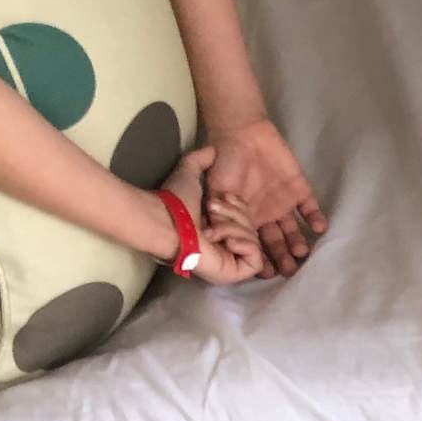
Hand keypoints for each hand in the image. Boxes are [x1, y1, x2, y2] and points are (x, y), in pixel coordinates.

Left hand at [160, 146, 263, 285]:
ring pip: (256, 242)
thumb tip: (210, 147)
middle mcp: (228, 246)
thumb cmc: (174, 202)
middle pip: (254, 229)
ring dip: (235, 228)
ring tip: (212, 228)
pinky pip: (255, 257)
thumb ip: (199, 159)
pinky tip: (225, 240)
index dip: (239, 206)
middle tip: (213, 211)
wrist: (166, 221)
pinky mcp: (237, 273)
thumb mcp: (189, 171)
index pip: (246, 218)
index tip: (223, 198)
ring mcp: (232, 261)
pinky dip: (244, 244)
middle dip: (237, 216)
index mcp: (220, 227)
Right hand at [207, 117, 325, 278]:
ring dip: (299, 242)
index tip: (267, 273)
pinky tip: (319, 227)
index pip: (256, 246)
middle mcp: (267, 216)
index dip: (262, 260)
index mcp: (247, 220)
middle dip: (283, 258)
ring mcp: (284, 204)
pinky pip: (309, 208)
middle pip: (278, 242)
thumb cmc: (224, 163)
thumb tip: (216, 243)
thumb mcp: (216, 192)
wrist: (241, 134)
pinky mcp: (299, 190)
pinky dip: (315, 218)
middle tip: (290, 271)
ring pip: (294, 230)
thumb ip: (220, 217)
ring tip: (303, 253)